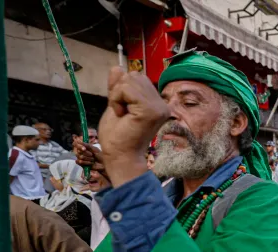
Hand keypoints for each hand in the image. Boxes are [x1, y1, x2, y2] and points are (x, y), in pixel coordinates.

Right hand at [72, 137, 106, 176]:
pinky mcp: (81, 164)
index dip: (79, 146)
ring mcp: (81, 158)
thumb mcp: (94, 149)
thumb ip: (86, 145)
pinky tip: (91, 163)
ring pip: (79, 157)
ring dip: (88, 158)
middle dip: (86, 153)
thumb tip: (78, 140)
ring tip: (93, 159)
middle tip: (92, 155)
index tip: (84, 148)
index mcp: (83, 147)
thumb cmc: (100, 155)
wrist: (103, 163)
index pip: (76, 144)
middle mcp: (81, 152)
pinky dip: (86, 162)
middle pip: (78, 151)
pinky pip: (79, 162)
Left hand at [98, 67, 168, 186]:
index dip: (122, 89)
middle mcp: (161, 104)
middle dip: (120, 90)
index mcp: (156, 104)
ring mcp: (159, 107)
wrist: (120, 157)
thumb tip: (117, 67)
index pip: (138, 78)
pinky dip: (117, 99)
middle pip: (135, 76)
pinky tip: (121, 115)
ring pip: (130, 80)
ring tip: (122, 114)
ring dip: (117, 95)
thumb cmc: (118, 137)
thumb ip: (118, 87)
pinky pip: (126, 89)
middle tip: (121, 112)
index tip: (122, 111)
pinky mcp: (151, 110)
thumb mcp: (115, 105)